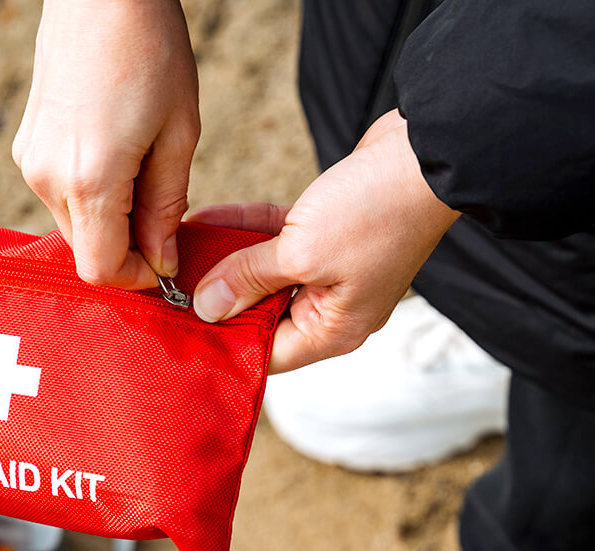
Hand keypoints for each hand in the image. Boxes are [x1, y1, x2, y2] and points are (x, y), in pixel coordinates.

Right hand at [13, 0, 199, 288]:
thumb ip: (166, 207)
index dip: (138, 278)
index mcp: (89, 180)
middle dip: (127, 246)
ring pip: (73, 223)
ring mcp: (30, 162)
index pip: (102, 270)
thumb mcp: (177, 134)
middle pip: (86, 250)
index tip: (167, 263)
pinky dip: (91, 192)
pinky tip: (118, 150)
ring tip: (144, 169)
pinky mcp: (26, 147)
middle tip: (165, 215)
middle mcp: (48, 179)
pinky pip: (60, 193)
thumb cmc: (149, 51)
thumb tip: (163, 260)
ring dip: (110, 218)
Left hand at [189, 110, 460, 372]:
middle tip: (166, 287)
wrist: (429, 151)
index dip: (221, 341)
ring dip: (223, 258)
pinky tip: (202, 220)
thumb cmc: (376, 211)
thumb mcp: (301, 251)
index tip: (177, 325)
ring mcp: (330, 268)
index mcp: (334, 329)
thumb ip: (249, 279)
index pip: (265, 353)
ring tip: (175, 252)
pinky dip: (243, 230)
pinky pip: (274, 239)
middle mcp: (332, 306)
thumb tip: (206, 309)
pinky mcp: (326, 230)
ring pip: (262, 271)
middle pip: (259, 312)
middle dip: (216, 297)